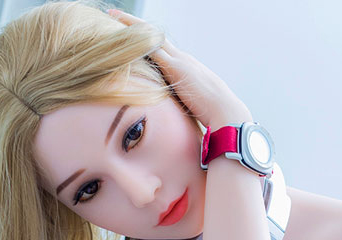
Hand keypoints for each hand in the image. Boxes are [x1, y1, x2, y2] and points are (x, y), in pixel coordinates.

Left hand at [106, 9, 251, 127]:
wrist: (227, 114)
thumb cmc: (216, 119)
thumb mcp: (196, 110)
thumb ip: (184, 107)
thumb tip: (179, 120)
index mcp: (188, 69)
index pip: (164, 50)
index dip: (149, 42)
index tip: (136, 37)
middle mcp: (183, 59)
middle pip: (155, 37)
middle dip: (136, 26)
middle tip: (117, 16)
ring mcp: (180, 61)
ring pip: (151, 36)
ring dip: (131, 25)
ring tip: (113, 15)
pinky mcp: (175, 67)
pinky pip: (151, 47)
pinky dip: (136, 37)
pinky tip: (121, 30)